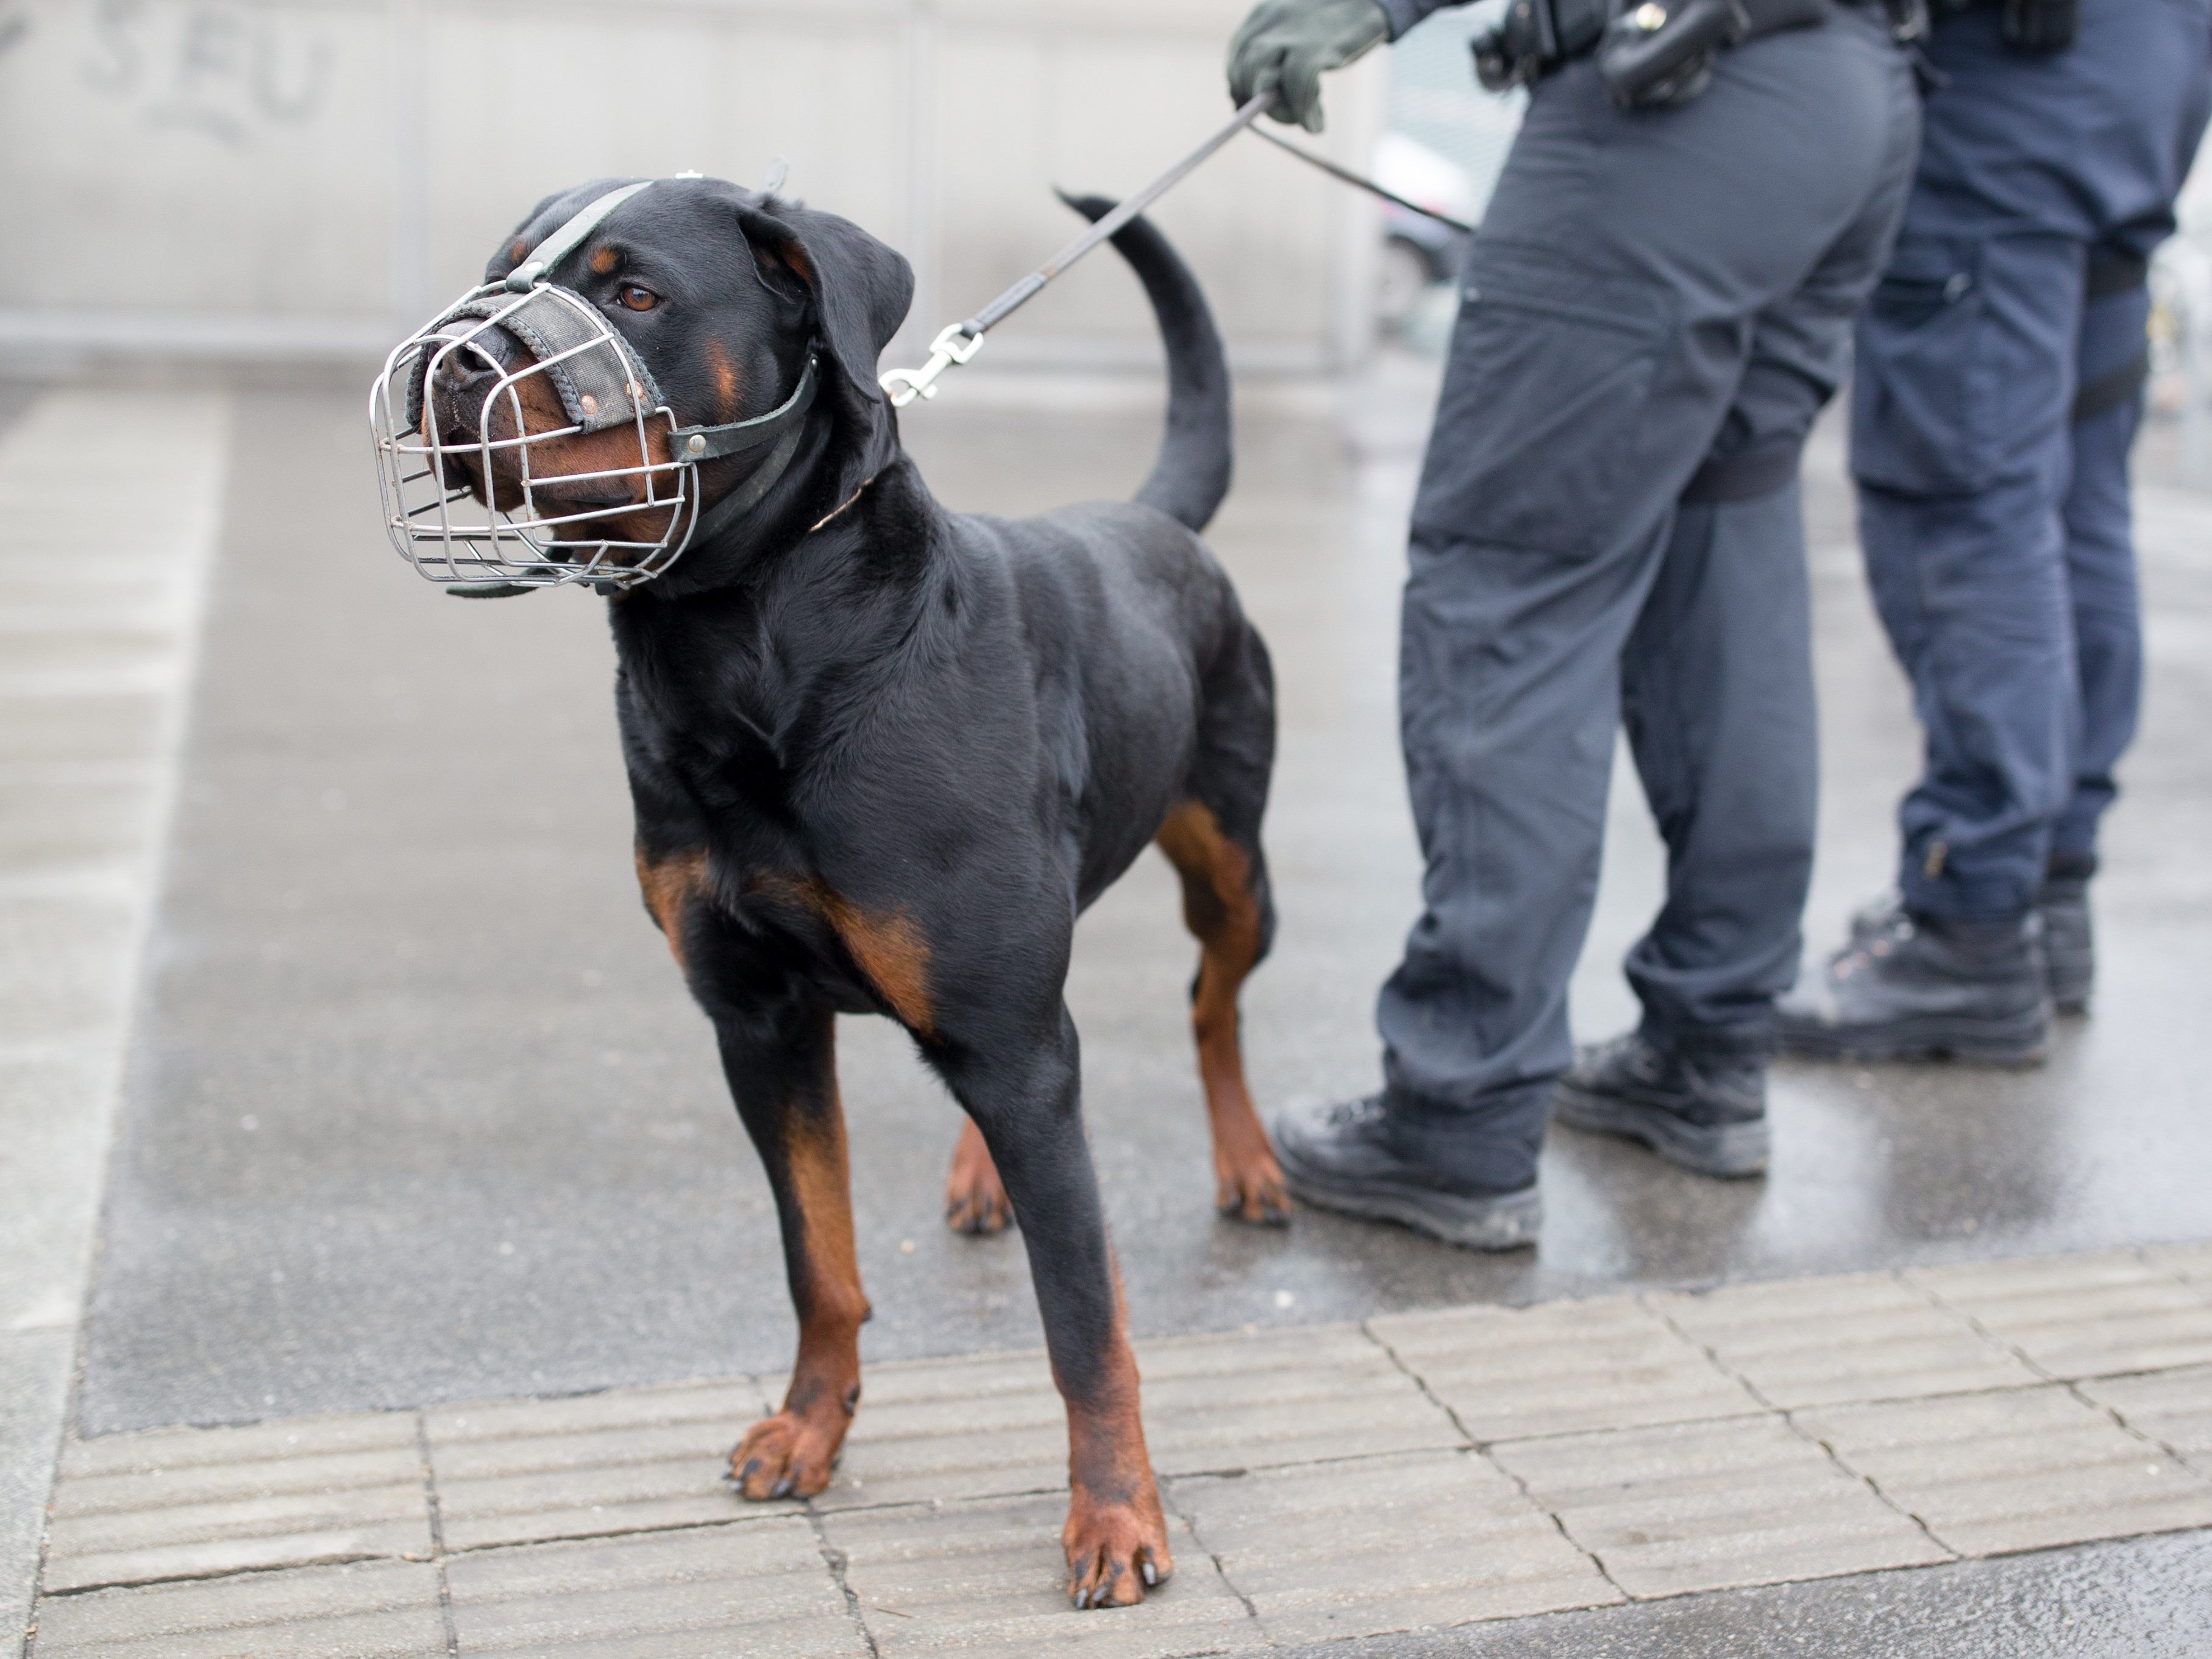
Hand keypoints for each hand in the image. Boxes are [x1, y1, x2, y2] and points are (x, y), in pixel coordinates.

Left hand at [1227, 0, 1389, 133]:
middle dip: (1258, 103)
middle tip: (1286, 114)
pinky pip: (1296, 88)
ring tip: (1305, 117)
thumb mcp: (1299, 27)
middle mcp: (1270, 23)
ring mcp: (1291, 36)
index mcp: (1263, 15)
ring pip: (1263, 84)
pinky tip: (1315, 125)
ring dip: (1279, 111)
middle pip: (1245, 74)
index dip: (1242, 88)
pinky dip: (1303, 112)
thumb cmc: (1338, 18)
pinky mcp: (1315, 48)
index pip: (1236, 58)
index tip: (1255, 105)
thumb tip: (1257, 99)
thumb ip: (1277, 54)